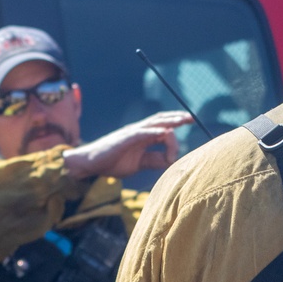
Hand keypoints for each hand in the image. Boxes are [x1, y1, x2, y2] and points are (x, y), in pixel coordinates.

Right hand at [63, 111, 192, 179]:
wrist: (90, 163)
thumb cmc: (112, 162)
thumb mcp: (139, 164)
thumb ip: (154, 160)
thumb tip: (172, 161)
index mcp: (143, 137)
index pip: (163, 131)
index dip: (174, 139)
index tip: (175, 157)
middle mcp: (139, 131)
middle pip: (161, 121)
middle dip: (177, 118)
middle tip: (192, 117)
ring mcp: (131, 133)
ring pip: (154, 123)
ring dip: (169, 120)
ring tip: (183, 119)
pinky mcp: (124, 138)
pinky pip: (141, 133)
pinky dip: (153, 131)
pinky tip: (164, 132)